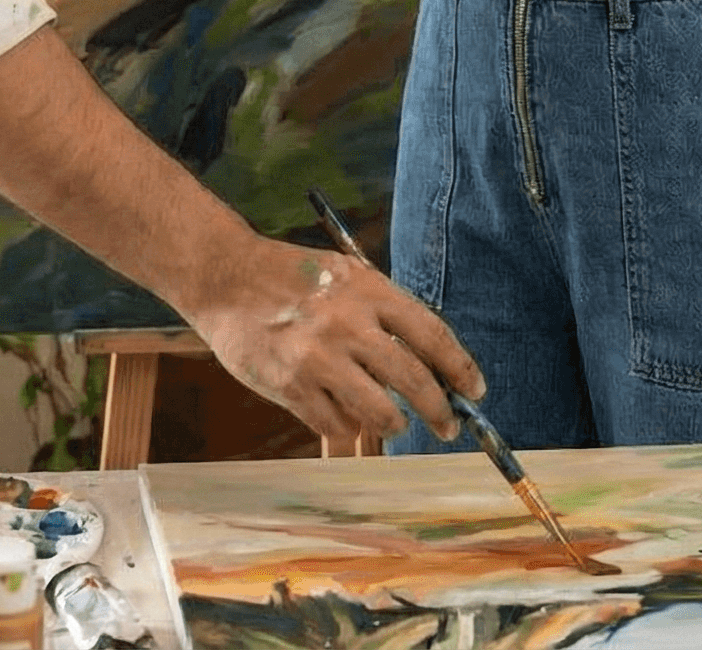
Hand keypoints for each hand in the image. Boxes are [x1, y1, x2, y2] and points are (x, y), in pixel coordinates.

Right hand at [186, 236, 483, 445]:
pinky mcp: (291, 386)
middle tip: (447, 425)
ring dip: (393, 422)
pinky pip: (336, 425)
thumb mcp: (345, 275)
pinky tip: (341, 411)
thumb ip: (383, 312)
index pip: (431, 335)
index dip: (460, 368)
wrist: (226, 277)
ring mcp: (318, 358)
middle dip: (440, 411)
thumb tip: (430, 363)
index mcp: (368, 290)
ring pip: (381, 413)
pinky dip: (345, 425)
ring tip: (391, 419)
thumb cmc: (292, 277)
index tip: (475, 390)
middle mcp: (347, 324)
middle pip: (414, 381)